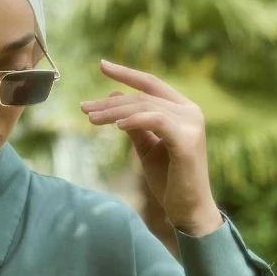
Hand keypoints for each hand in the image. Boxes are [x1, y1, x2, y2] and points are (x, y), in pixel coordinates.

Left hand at [80, 60, 222, 232]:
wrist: (188, 210)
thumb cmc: (169, 179)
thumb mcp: (147, 147)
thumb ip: (134, 124)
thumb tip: (115, 97)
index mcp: (183, 109)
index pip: (151, 84)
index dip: (127, 73)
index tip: (102, 65)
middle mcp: (191, 111)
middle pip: (142, 97)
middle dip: (110, 102)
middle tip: (84, 109)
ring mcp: (192, 124)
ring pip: (145, 107)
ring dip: (114, 112)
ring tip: (91, 119)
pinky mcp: (187, 141)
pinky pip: (156, 121)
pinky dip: (134, 120)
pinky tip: (116, 125)